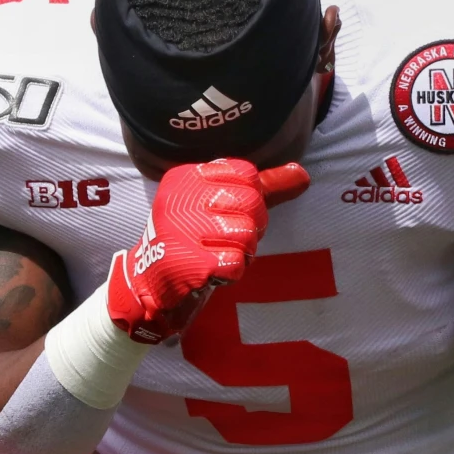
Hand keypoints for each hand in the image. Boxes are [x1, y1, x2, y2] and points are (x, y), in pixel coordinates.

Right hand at [106, 159, 308, 342]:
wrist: (150, 280)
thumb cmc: (194, 238)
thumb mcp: (223, 205)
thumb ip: (265, 188)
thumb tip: (303, 174)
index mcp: (187, 176)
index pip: (246, 173)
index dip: (250, 199)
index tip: (229, 212)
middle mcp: (181, 198)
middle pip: (251, 202)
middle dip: (250, 226)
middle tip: (226, 238)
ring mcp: (182, 230)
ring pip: (246, 234)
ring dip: (241, 252)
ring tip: (217, 253)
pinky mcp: (189, 262)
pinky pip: (236, 263)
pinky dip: (231, 271)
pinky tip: (212, 270)